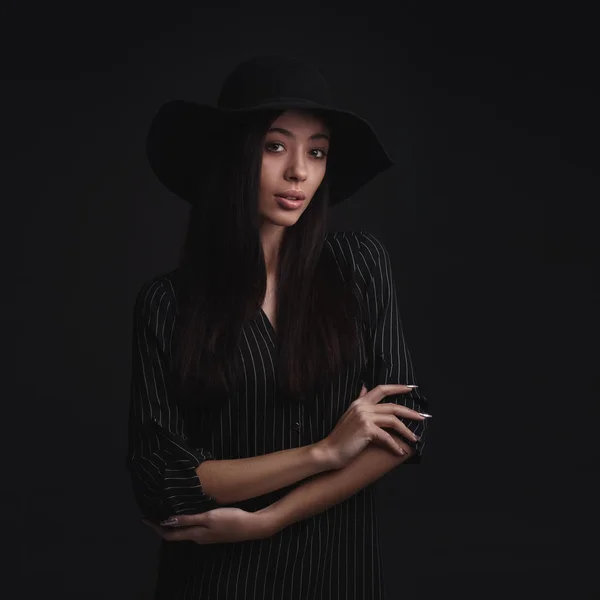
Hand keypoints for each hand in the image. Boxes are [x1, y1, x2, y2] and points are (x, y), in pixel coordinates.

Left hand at [141, 507, 271, 543]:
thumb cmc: (231, 519)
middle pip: (175, 534)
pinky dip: (184, 523)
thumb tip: (167, 522)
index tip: (144, 519)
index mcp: (195, 534)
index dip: (156, 527)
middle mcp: (199, 537)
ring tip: (166, 514)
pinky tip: (186, 516)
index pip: (170, 533)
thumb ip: (188, 520)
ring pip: (184, 532)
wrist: (252, 526)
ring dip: (173, 525)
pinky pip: (193, 529)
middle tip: (152, 515)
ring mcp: (207, 536)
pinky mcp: (214, 532)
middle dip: (162, 526)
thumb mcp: (208, 517)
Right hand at [317, 384, 427, 468]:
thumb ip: (359, 400)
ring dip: (406, 430)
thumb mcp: (349, 414)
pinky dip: (395, 445)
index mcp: (359, 402)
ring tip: (414, 438)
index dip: (398, 387)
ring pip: (393, 420)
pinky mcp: (366, 429)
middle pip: (392, 406)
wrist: (329, 451)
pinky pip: (387, 437)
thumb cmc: (340, 437)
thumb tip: (364, 388)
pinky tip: (400, 452)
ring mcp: (364, 417)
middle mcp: (362, 406)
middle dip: (410, 412)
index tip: (411, 387)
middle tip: (423, 417)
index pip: (381, 389)